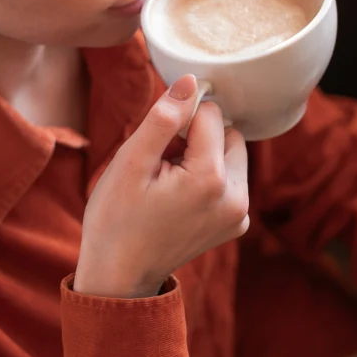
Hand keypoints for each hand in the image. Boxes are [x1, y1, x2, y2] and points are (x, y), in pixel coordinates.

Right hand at [74, 75, 248, 298]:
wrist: (120, 275)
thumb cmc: (116, 218)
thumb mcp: (131, 162)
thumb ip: (164, 118)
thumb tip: (190, 81)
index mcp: (211, 179)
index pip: (211, 114)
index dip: (181, 120)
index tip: (158, 143)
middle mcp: (237, 197)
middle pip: (229, 134)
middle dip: (199, 138)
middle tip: (164, 164)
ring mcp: (240, 214)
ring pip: (232, 156)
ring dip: (206, 158)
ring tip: (171, 182)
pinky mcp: (237, 224)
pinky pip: (232, 181)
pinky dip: (211, 180)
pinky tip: (182, 198)